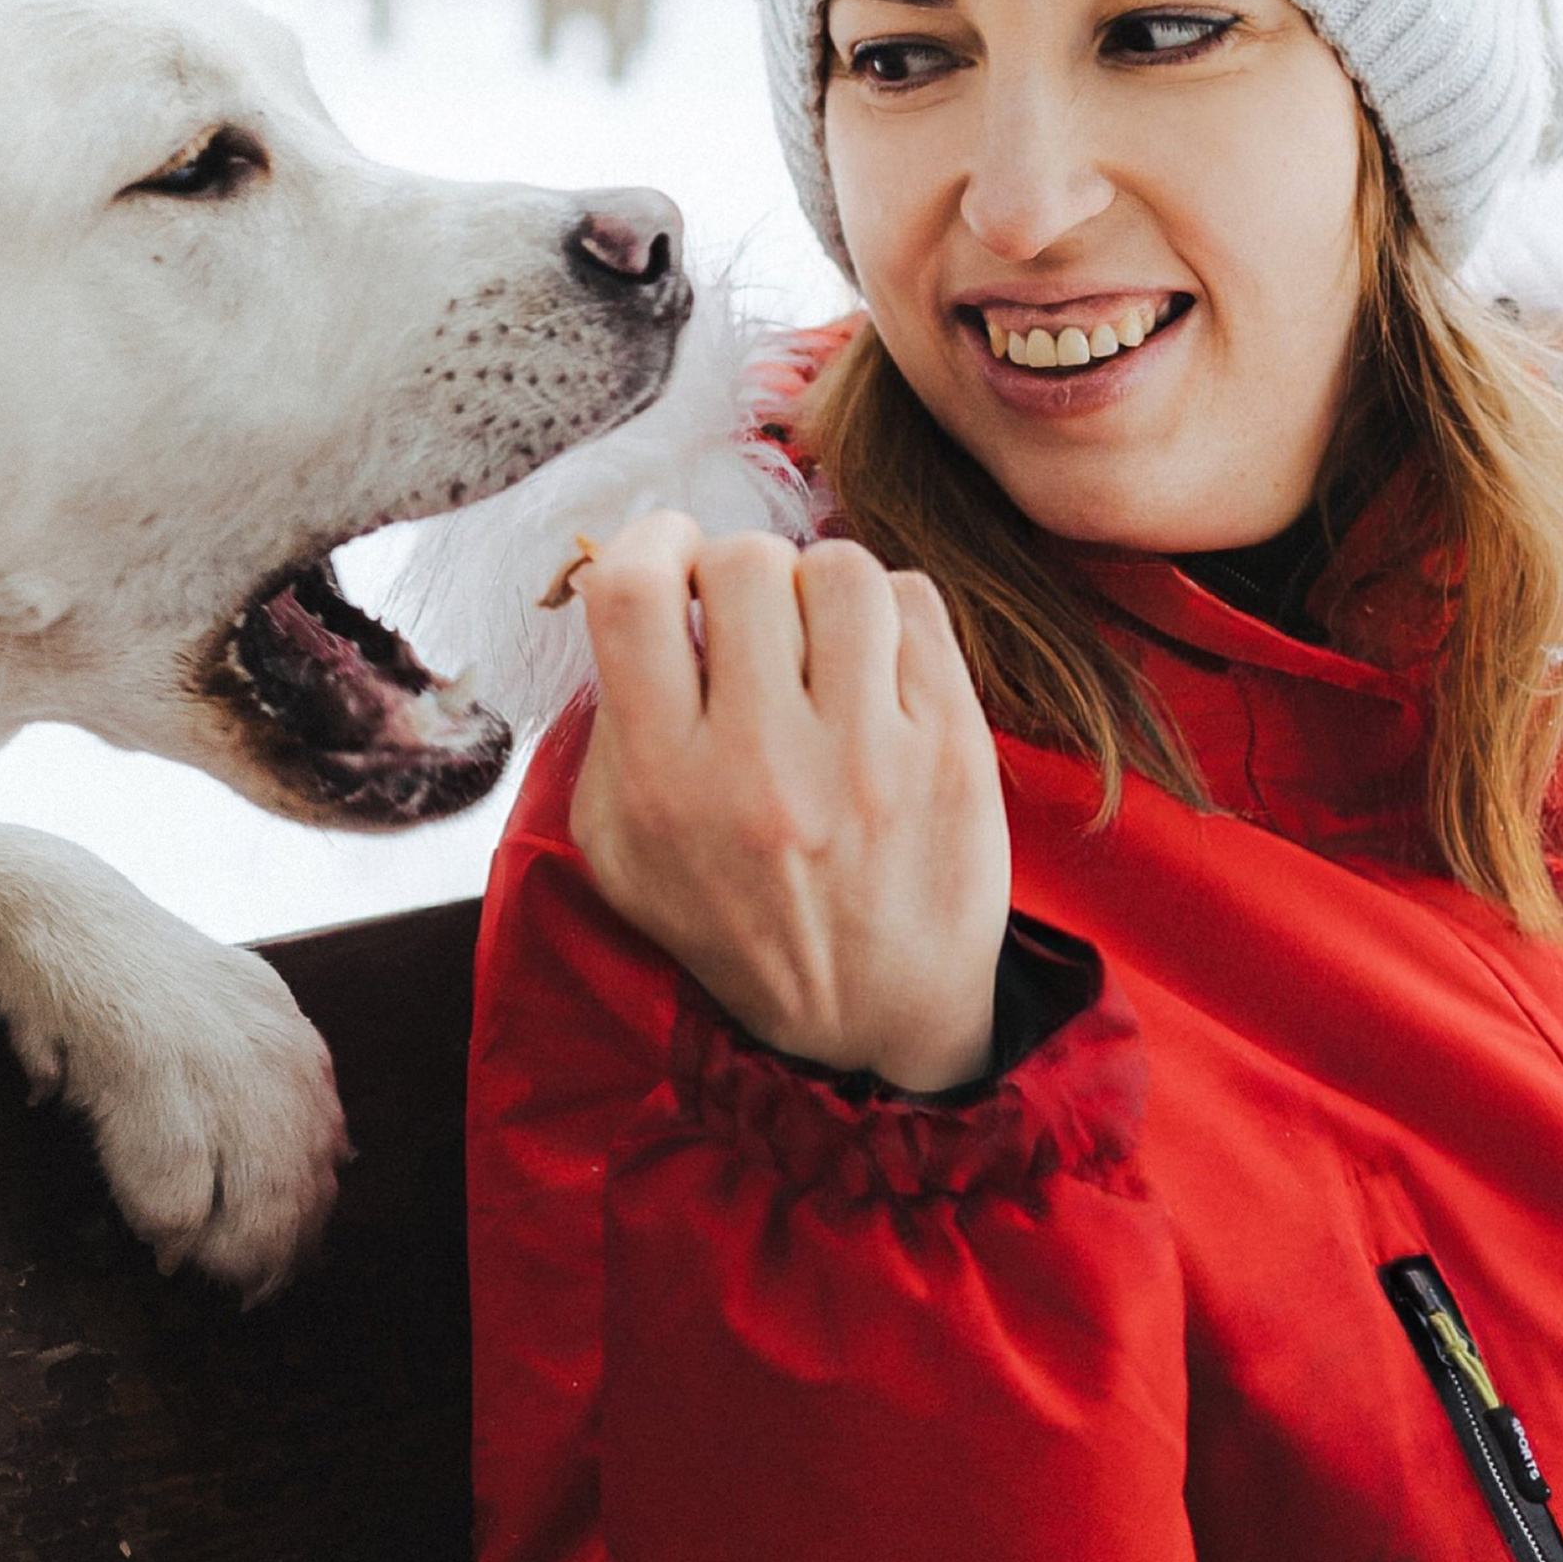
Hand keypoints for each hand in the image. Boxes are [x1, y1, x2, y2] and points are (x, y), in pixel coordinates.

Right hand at [570, 515, 1011, 1097]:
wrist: (873, 1018)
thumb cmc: (739, 922)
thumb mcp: (625, 853)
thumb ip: (610, 730)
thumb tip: (627, 599)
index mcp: (666, 784)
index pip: (631, 593)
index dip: (643, 543)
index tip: (666, 558)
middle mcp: (763, 765)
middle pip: (741, 562)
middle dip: (736, 567)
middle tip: (750, 616)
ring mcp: (867, 754)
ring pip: (839, 566)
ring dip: (818, 582)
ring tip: (817, 634)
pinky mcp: (951, 747)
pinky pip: (916, 602)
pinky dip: (887, 611)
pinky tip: (874, 661)